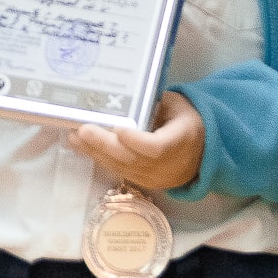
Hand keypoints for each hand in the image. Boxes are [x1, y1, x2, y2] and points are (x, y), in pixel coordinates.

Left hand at [73, 90, 204, 190]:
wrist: (203, 155)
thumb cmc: (189, 123)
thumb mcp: (180, 106)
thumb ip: (157, 103)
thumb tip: (129, 96)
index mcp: (180, 142)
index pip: (155, 147)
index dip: (135, 141)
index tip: (118, 128)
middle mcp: (165, 165)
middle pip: (131, 159)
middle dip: (104, 145)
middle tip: (83, 130)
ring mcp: (152, 177)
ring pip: (120, 167)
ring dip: (95, 153)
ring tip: (74, 138)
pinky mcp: (141, 181)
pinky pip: (118, 170)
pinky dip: (99, 158)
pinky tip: (83, 147)